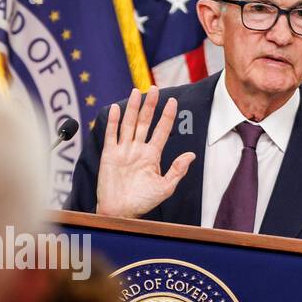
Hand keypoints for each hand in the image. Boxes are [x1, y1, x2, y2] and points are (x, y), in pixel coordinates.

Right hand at [95, 87, 195, 218]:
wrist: (120, 212)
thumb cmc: (142, 202)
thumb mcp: (164, 188)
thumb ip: (177, 171)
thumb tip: (191, 155)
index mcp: (152, 155)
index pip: (162, 130)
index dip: (167, 116)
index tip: (173, 101)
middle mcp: (138, 149)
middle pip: (145, 122)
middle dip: (150, 105)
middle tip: (155, 88)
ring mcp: (123, 150)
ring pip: (129, 124)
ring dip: (132, 108)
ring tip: (136, 92)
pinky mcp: (109, 154)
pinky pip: (111, 135)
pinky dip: (113, 122)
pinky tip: (115, 109)